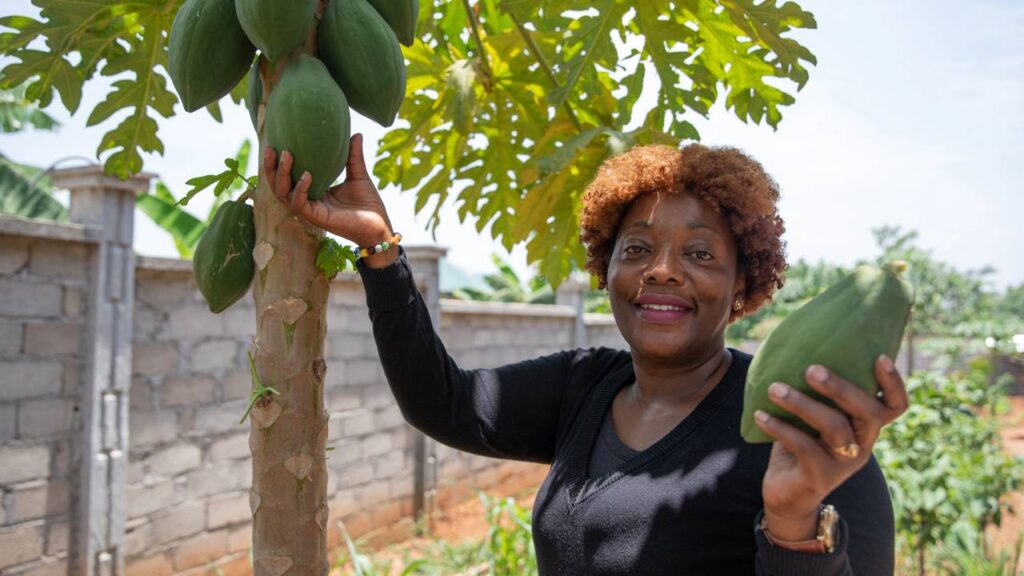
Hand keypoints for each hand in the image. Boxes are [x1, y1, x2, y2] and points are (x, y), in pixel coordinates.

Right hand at [264, 133, 393, 250]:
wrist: (379, 227)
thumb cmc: (368, 205)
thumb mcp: (358, 175)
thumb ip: (353, 156)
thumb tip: (356, 133)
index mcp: (313, 191)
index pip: (288, 177)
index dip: (278, 162)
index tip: (276, 141)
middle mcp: (308, 201)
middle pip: (279, 185)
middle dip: (271, 167)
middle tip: (271, 147)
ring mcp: (310, 211)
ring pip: (283, 194)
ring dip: (281, 175)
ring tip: (286, 155)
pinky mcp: (316, 219)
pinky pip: (299, 204)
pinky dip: (300, 189)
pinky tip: (307, 175)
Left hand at [755, 355, 908, 540]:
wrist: (787, 495)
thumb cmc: (801, 444)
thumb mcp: (812, 419)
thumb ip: (815, 394)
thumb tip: (795, 349)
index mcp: (865, 427)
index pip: (895, 406)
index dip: (893, 383)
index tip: (879, 356)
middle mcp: (863, 444)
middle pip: (868, 412)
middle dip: (841, 388)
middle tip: (811, 369)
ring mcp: (844, 463)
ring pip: (834, 428)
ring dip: (802, 404)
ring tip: (774, 388)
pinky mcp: (821, 477)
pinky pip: (803, 447)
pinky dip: (781, 428)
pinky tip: (761, 414)